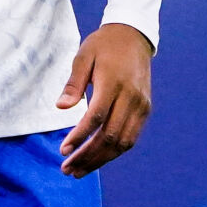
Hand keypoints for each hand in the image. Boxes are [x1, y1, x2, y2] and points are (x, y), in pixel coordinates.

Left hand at [57, 23, 154, 176]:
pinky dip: (114, 152)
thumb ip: (73, 84)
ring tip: (80, 170)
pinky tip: (98, 158)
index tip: (63, 150)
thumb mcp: (83, 56)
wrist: (134, 36)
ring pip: (122, 142)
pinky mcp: (145, 109)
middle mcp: (131, 97)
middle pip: (110, 136)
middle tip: (67, 169)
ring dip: (100, 159)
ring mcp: (141, 105)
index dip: (79, 137)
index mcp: (113, 83)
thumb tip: (61, 108)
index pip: (96, 118)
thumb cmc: (103, 45)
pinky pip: (131, 137)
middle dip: (87, 156)